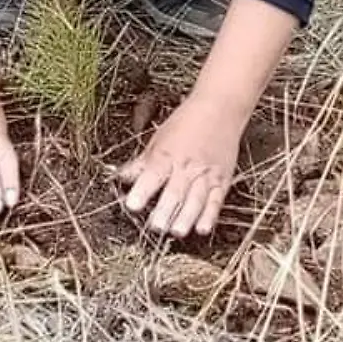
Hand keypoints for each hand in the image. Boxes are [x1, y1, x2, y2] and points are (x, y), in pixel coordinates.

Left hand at [119, 92, 244, 236]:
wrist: (220, 109)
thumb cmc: (187, 122)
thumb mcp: (158, 139)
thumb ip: (141, 163)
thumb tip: (121, 177)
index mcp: (167, 155)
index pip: (152, 175)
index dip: (142, 191)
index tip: (132, 205)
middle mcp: (187, 166)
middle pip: (175, 192)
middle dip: (165, 210)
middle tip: (156, 227)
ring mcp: (206, 174)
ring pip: (196, 200)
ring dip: (186, 217)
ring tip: (177, 232)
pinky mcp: (222, 180)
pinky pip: (216, 201)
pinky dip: (210, 216)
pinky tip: (202, 229)